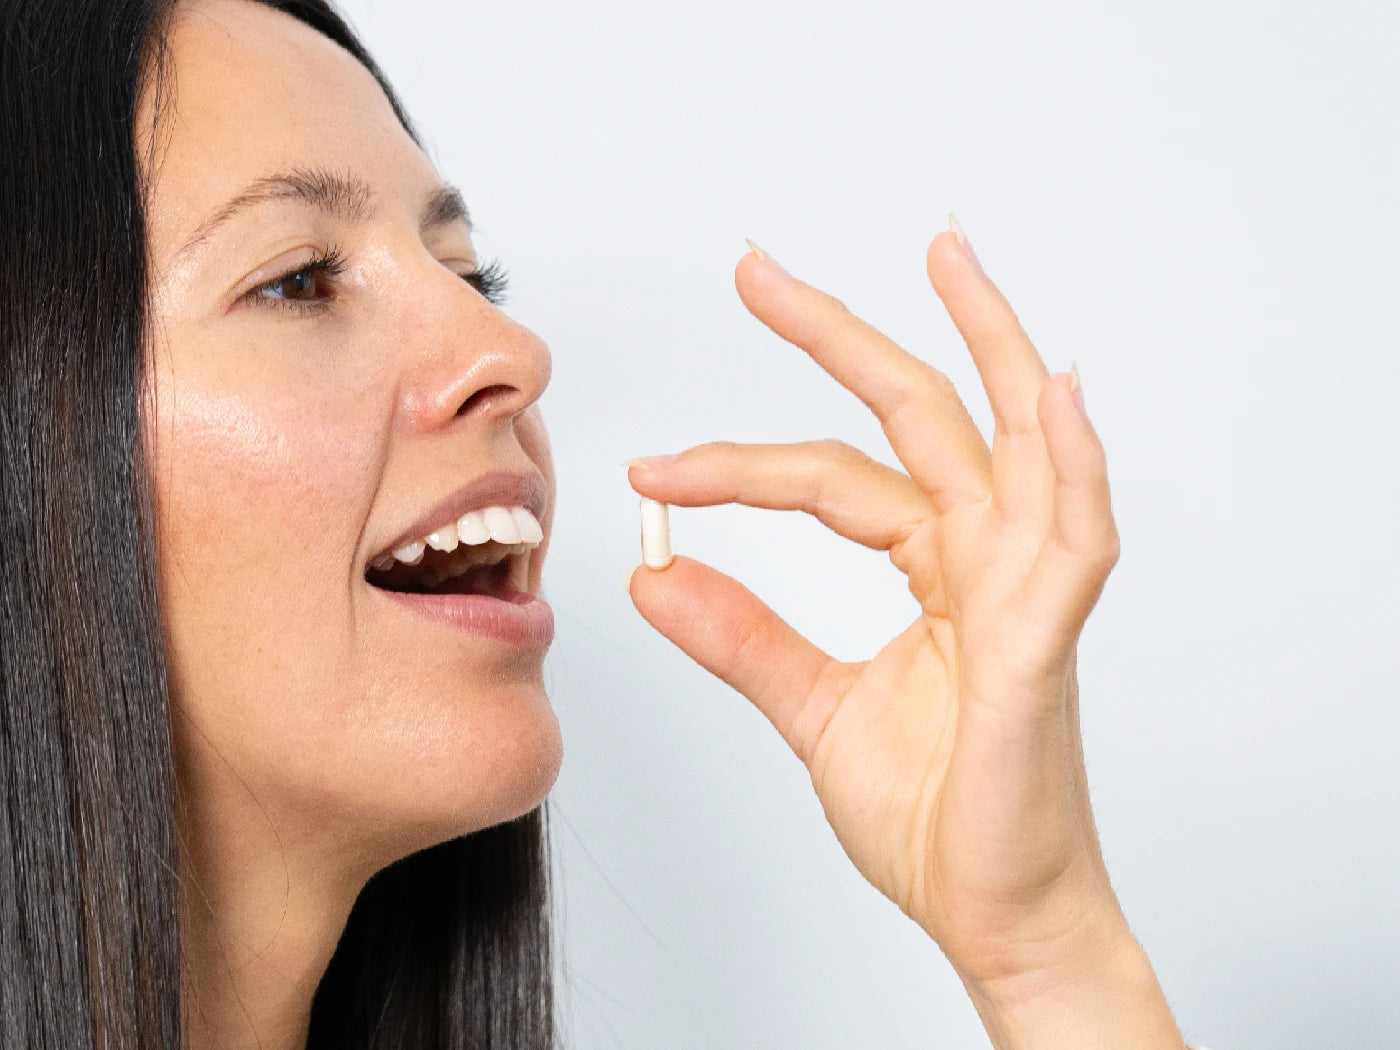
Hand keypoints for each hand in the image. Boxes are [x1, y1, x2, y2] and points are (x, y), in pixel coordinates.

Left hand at [624, 221, 1127, 993]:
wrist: (992, 916)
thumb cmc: (936, 815)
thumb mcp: (812, 707)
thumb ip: (743, 635)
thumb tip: (654, 574)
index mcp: (938, 570)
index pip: (835, 478)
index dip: (739, 466)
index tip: (653, 472)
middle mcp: (987, 561)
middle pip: (923, 417)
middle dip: (843, 336)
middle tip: (759, 272)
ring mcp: (1025, 595)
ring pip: (1012, 443)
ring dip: (985, 343)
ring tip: (945, 255)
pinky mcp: (1044, 648)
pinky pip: (1072, 541)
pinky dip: (1070, 465)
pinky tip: (1050, 392)